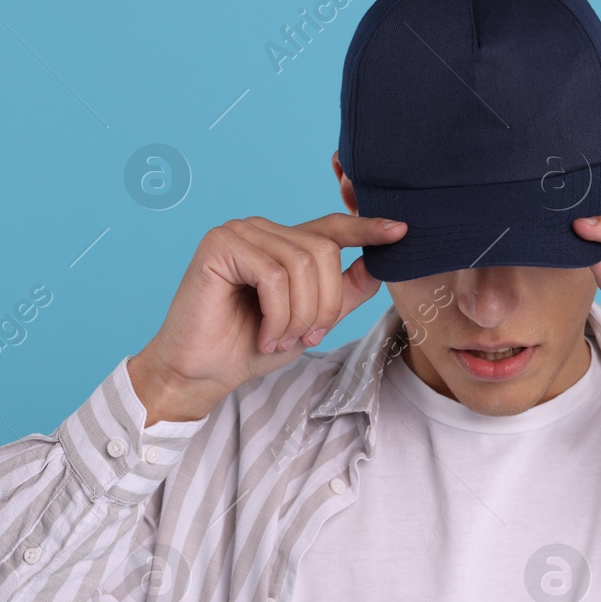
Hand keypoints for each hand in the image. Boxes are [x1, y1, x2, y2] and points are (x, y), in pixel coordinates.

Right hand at [128, 213, 407, 423]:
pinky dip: (278, 314)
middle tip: (305, 337)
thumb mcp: (309, 322)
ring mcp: (238, 232)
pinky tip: (265, 334)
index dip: (366, 228)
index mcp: (280, 242)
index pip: (331, 227)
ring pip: (302, 263)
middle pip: (324, 250)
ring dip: (299, 314)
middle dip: (324, 303)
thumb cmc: (247, 347)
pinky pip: (274, 275)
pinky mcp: (219, 245)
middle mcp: (260, 229)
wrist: (199, 374)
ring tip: (279, 340)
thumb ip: (342, 293)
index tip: (401, 231)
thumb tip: (379, 266)